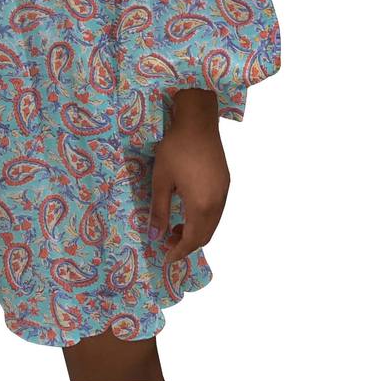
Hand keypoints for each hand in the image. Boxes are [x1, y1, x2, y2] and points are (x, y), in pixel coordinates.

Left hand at [149, 88, 229, 264]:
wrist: (198, 121)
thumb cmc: (176, 149)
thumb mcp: (161, 180)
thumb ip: (159, 210)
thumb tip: (155, 236)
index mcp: (202, 205)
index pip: (193, 239)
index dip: (179, 252)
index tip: (166, 259)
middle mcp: (218, 202)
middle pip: (206, 234)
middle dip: (188, 244)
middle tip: (168, 244)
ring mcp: (224, 191)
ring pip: (213, 223)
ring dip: (196, 231)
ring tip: (175, 228)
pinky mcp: (225, 181)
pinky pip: (216, 210)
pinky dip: (203, 218)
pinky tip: (189, 210)